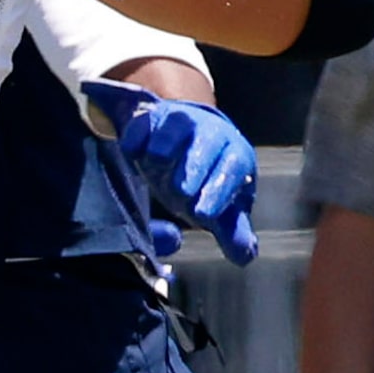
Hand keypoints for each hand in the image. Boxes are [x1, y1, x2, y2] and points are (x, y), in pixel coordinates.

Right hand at [117, 95, 259, 265]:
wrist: (187, 142)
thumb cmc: (207, 181)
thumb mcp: (223, 207)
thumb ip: (231, 231)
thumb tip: (243, 255)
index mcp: (236, 155)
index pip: (234, 167)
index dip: (220, 191)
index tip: (203, 215)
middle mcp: (212, 132)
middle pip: (208, 140)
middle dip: (194, 165)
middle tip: (180, 193)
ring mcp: (181, 121)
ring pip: (177, 123)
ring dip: (167, 141)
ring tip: (156, 162)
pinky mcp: (150, 117)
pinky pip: (144, 120)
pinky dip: (136, 133)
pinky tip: (131, 151)